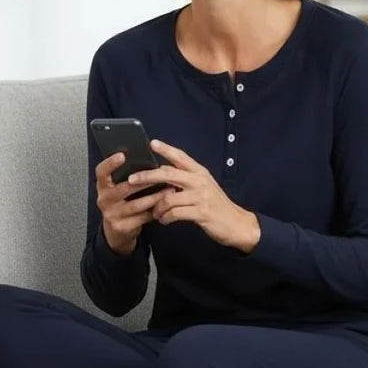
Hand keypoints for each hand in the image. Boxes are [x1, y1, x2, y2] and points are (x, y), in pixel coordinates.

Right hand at [95, 151, 168, 252]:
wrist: (116, 231)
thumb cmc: (122, 203)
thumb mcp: (118, 189)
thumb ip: (128, 177)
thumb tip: (149, 162)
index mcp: (103, 186)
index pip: (101, 172)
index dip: (110, 163)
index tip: (122, 155)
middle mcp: (104, 200)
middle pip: (124, 188)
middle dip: (144, 181)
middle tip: (161, 174)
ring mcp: (112, 214)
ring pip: (136, 204)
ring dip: (155, 197)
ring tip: (170, 190)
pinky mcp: (122, 227)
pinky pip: (142, 217)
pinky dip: (155, 211)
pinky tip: (165, 205)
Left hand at [127, 140, 260, 250]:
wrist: (236, 223)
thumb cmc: (217, 205)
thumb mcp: (204, 187)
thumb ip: (186, 179)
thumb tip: (163, 173)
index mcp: (200, 173)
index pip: (181, 157)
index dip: (166, 149)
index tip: (152, 143)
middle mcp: (199, 182)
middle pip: (168, 174)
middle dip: (147, 176)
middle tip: (132, 180)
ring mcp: (200, 197)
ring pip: (168, 197)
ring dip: (157, 207)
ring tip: (155, 213)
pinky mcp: (200, 213)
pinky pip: (174, 213)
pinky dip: (165, 218)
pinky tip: (164, 220)